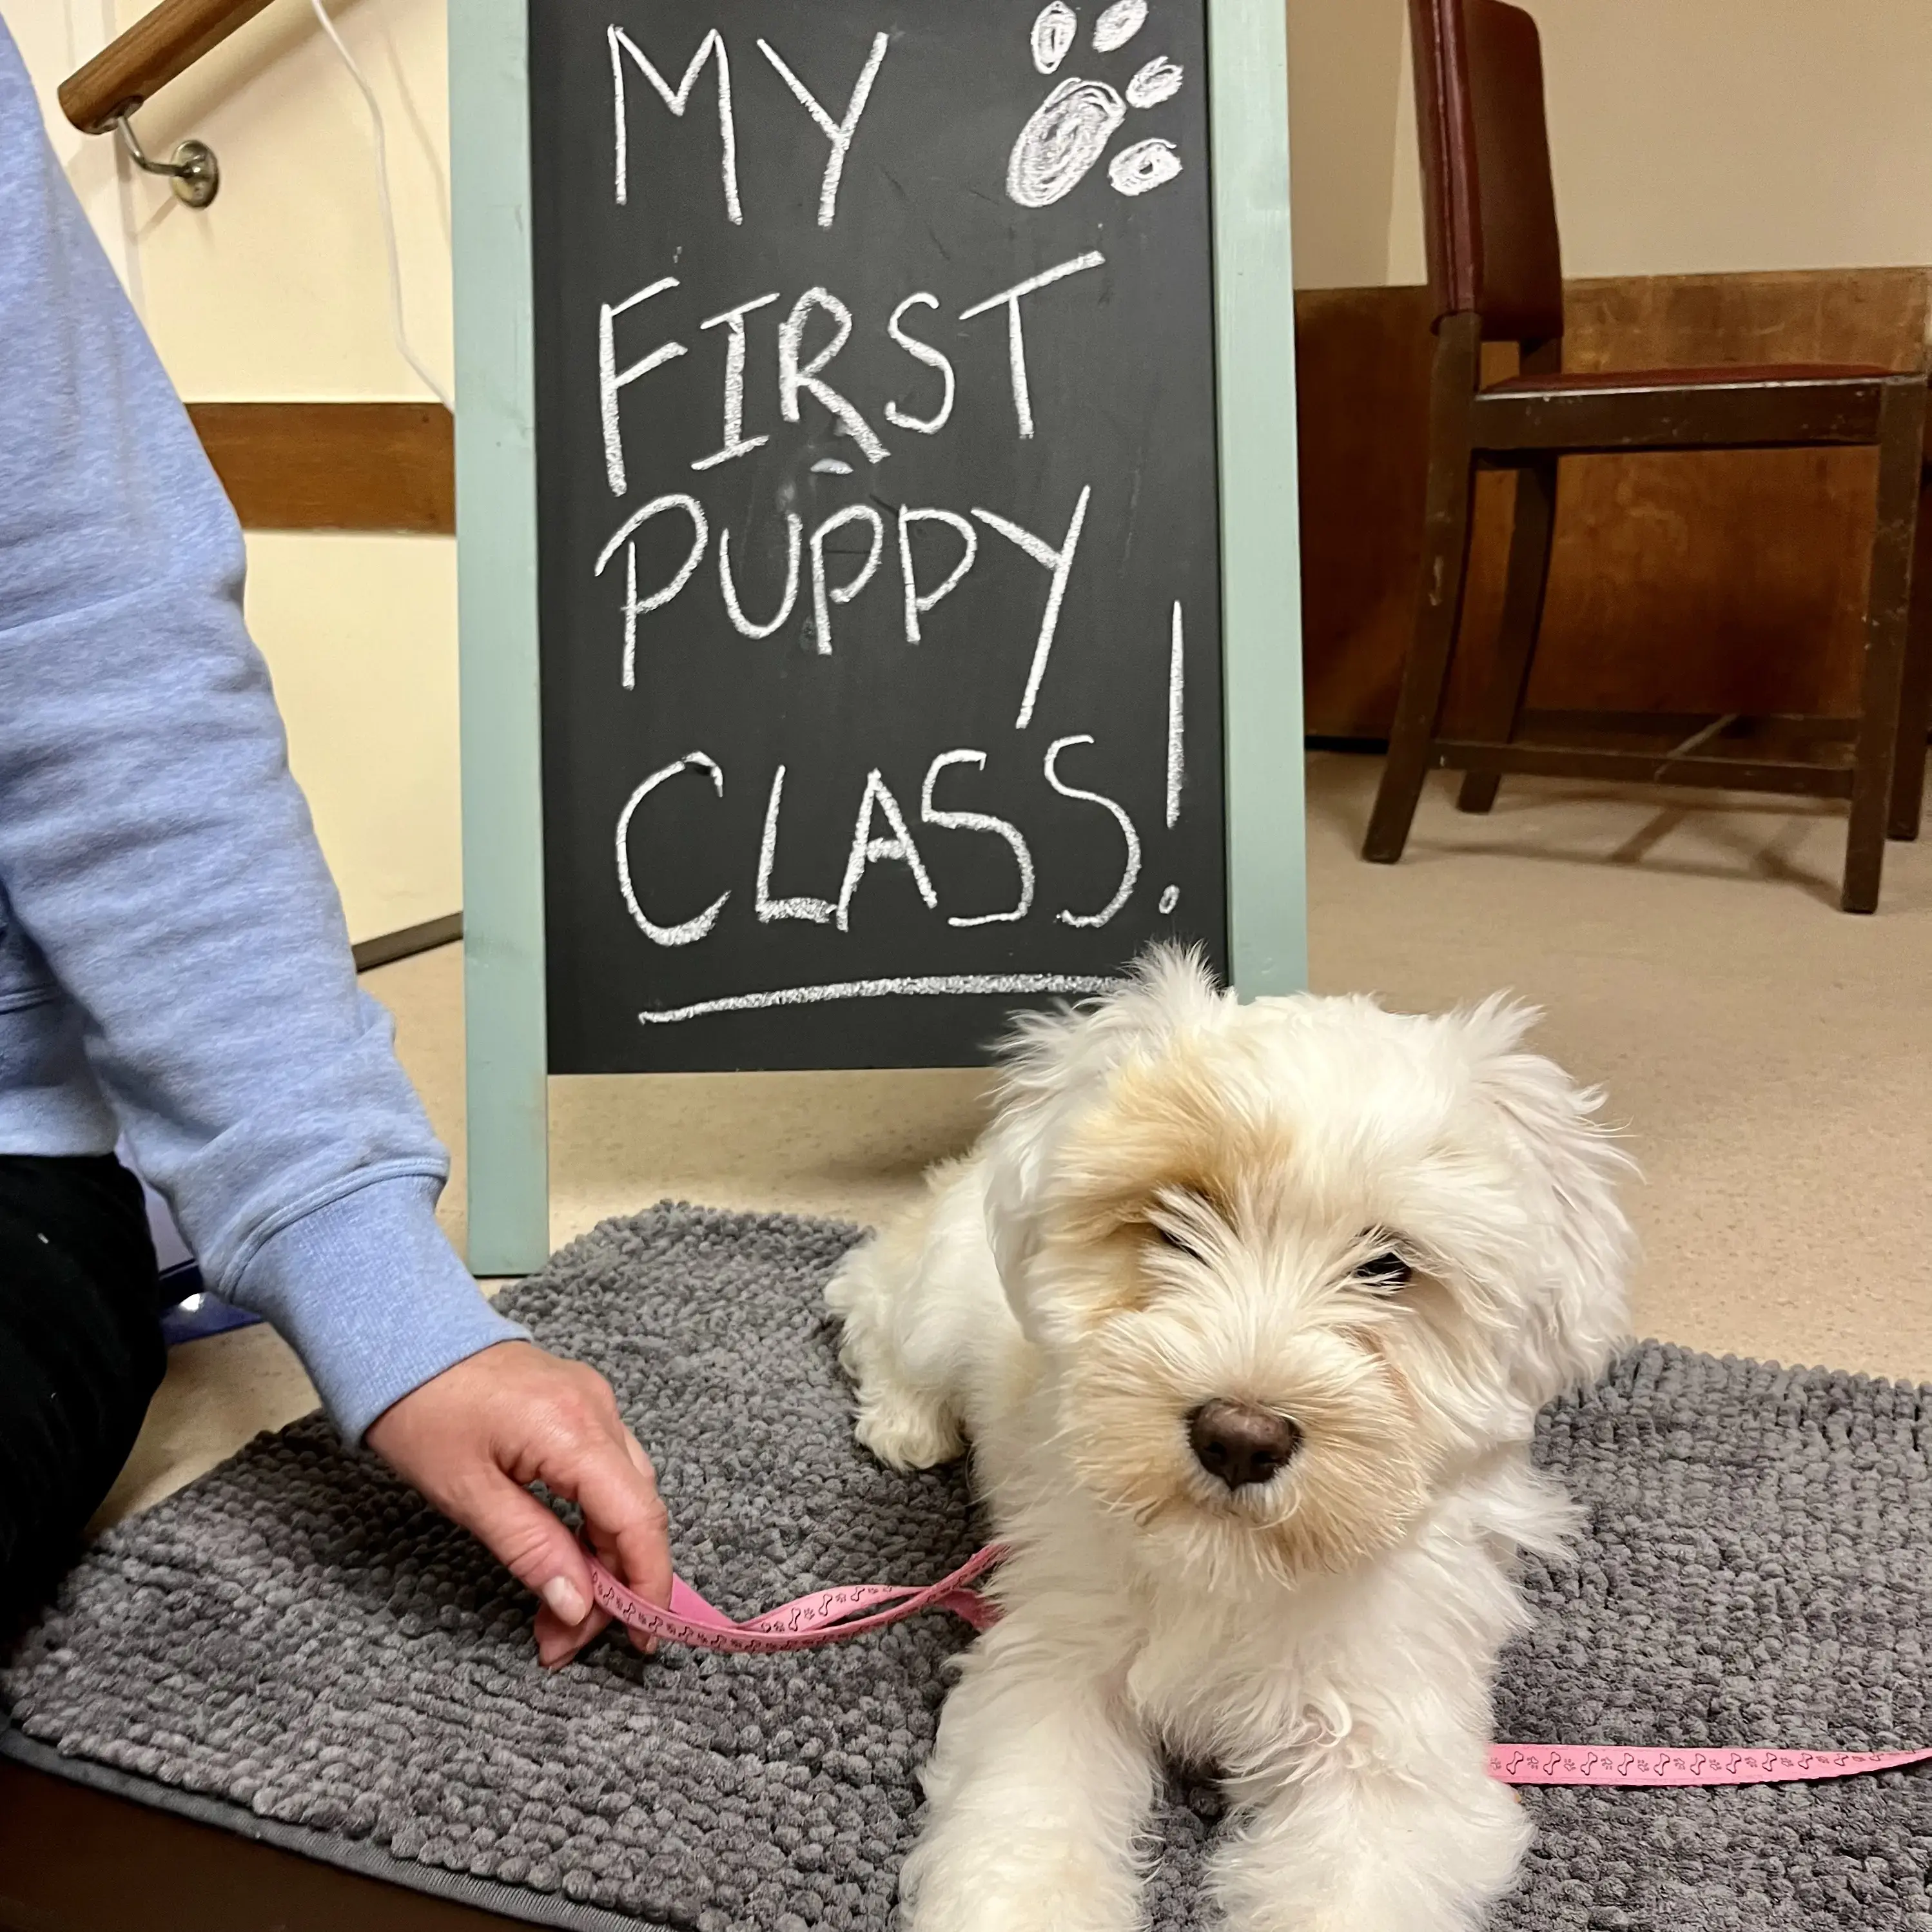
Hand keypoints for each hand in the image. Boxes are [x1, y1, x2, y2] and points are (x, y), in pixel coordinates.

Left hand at [365, 1340, 670, 1667]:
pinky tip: (566, 1554)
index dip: (647, 1586)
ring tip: (560, 1609)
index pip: (638, 1519)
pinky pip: (609, 1471)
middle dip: (616, 1584)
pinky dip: (595, 1520)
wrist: (404, 1337)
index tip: (639, 1642)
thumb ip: (531, 1549)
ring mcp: (595, 1402)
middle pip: (639, 1511)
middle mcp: (600, 1411)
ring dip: (604, 1556)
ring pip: (627, 1493)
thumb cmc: (421, 1410)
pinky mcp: (581, 1404)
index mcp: (574, 1431)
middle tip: (566, 1639)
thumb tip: (578, 1606)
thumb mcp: (466, 1494)